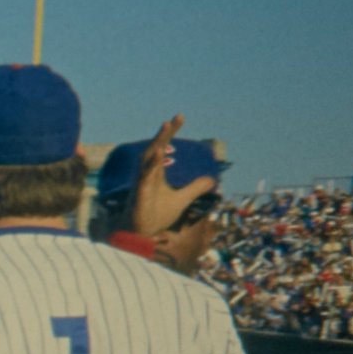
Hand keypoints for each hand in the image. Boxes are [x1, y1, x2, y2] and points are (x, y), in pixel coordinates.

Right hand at [128, 114, 216, 236]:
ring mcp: (142, 184)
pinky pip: (144, 177)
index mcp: (155, 173)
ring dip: (156, 143)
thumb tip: (212, 180)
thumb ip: (195, 188)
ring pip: (147, 158)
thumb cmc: (156, 215)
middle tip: (176, 118)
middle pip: (154, 148)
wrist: (141, 235)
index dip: (170, 133)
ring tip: (165, 127)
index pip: (162, 148)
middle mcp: (147, 175)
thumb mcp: (182, 200)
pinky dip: (151, 165)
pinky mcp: (140, 195)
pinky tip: (158, 154)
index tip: (179, 118)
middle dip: (164, 133)